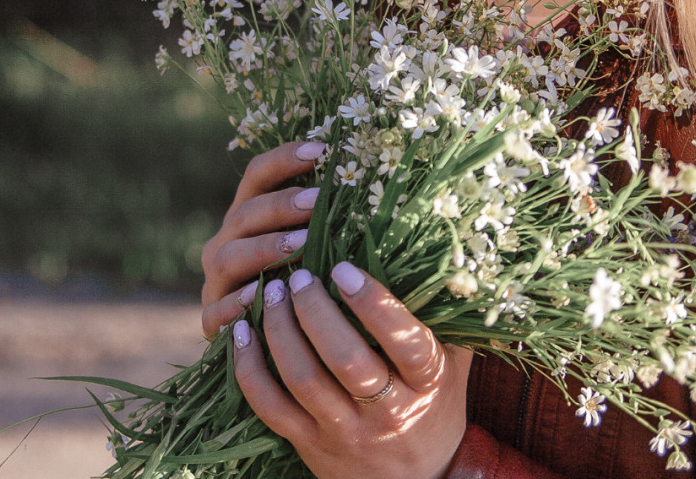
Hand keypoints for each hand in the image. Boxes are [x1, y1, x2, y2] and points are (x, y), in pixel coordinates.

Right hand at [199, 141, 326, 337]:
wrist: (272, 347)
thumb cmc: (306, 286)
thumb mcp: (316, 249)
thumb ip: (329, 222)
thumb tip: (376, 189)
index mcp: (248, 217)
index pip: (258, 175)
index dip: (285, 158)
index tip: (322, 150)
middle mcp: (227, 243)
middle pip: (244, 213)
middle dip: (281, 205)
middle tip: (317, 201)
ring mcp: (216, 281)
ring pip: (228, 256)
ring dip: (264, 248)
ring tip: (301, 245)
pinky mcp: (211, 320)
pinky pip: (217, 309)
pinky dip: (237, 302)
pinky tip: (262, 296)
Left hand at [233, 262, 469, 478]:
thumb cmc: (435, 402)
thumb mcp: (454, 362)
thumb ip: (447, 314)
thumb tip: (442, 251)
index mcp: (427, 383)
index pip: (404, 341)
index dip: (373, 303)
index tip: (342, 268)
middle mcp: (388, 412)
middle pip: (345, 359)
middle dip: (315, 311)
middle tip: (298, 276)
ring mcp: (345, 430)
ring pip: (303, 380)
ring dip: (280, 330)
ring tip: (272, 291)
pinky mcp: (310, 444)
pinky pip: (270, 407)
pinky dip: (249, 368)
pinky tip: (241, 332)